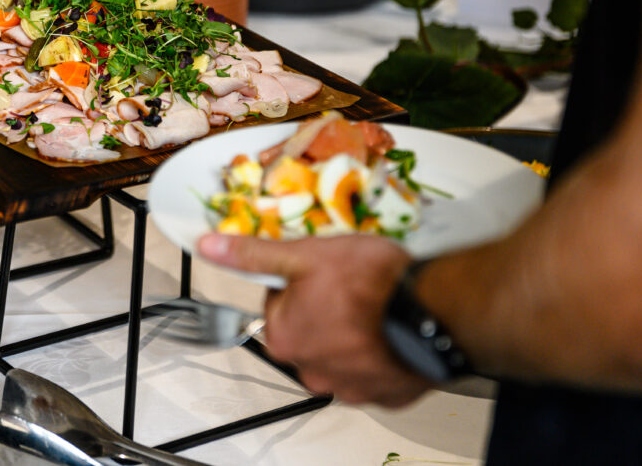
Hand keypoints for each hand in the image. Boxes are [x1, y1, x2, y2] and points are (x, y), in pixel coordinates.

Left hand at [197, 232, 431, 406]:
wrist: (431, 312)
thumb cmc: (370, 284)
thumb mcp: (305, 255)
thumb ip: (254, 255)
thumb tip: (211, 247)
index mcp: (283, 337)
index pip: (277, 304)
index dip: (299, 282)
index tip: (321, 274)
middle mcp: (310, 371)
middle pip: (306, 330)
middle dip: (323, 310)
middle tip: (349, 289)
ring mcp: (349, 387)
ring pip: (339, 352)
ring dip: (350, 334)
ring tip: (373, 308)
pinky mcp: (384, 394)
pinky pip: (372, 370)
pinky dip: (378, 352)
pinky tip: (389, 330)